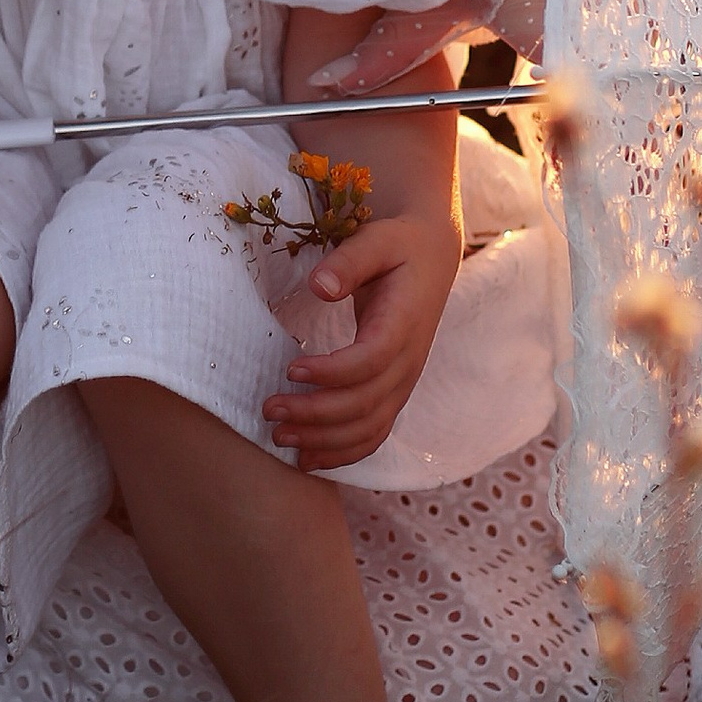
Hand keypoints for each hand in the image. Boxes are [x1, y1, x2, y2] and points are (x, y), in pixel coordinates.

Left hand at [261, 208, 462, 468]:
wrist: (432, 259)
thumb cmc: (398, 246)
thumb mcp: (377, 240)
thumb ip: (349, 262)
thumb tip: (319, 287)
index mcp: (404, 324)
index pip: (371, 361)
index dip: (332, 372)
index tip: (290, 368)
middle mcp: (408, 362)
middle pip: (365, 404)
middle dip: (315, 414)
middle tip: (269, 409)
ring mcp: (403, 383)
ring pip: (368, 428)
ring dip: (324, 441)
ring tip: (278, 437)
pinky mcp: (394, 392)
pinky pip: (373, 435)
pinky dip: (342, 453)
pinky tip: (308, 461)